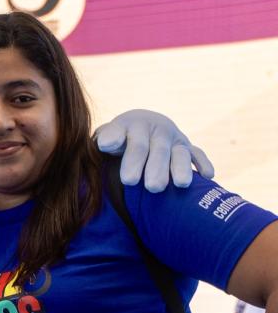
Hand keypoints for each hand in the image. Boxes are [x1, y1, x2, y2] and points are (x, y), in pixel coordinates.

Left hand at [94, 109, 213, 192]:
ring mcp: (173, 138)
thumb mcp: (107, 136)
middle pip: (158, 149)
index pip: (133, 141)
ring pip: (179, 153)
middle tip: (152, 187)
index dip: (130, 156)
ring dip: (181, 168)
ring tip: (180, 184)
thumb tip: (104, 143)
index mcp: (132, 125)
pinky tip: (208, 175)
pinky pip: (197, 153)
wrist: (139, 126)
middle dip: (156, 168)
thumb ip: (106, 139)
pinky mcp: (186, 146)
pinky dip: (203, 163)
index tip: (124, 174)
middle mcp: (156, 129)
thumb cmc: (117, 140)